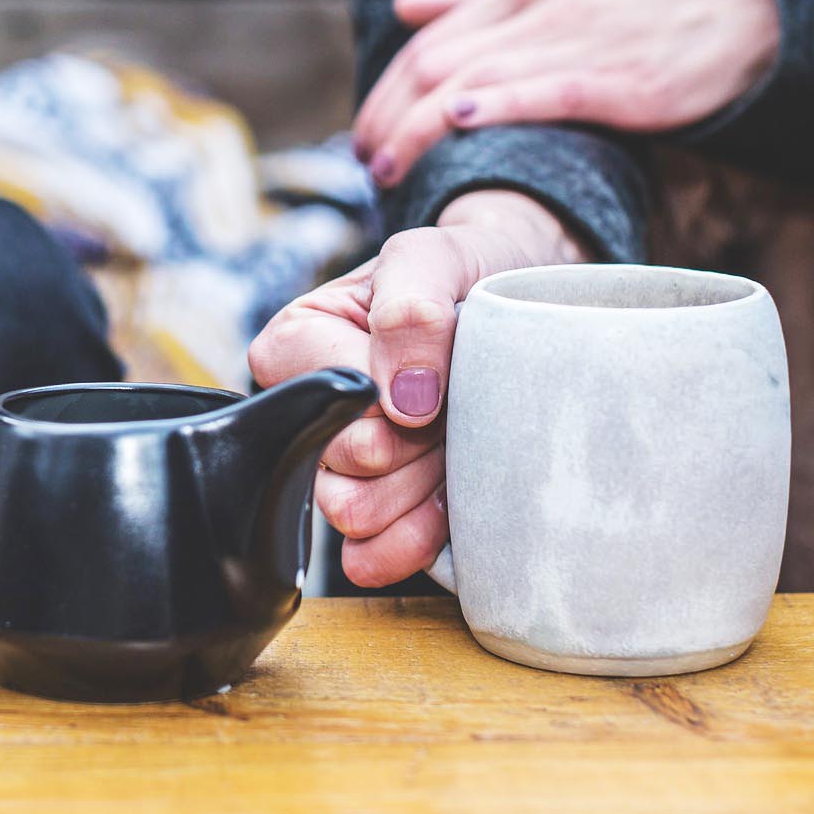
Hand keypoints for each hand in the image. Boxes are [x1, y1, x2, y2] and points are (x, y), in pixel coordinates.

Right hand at [247, 190, 586, 585]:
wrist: (517, 303)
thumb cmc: (463, 271)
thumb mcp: (434, 256)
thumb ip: (410, 308)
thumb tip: (404, 398)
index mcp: (296, 343)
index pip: (329, 400)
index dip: (392, 399)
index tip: (435, 375)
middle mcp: (305, 411)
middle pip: (345, 464)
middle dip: (416, 443)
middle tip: (454, 408)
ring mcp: (341, 468)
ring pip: (357, 514)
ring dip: (420, 487)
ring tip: (456, 445)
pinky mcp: (377, 514)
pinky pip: (371, 556)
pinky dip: (416, 540)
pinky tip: (449, 508)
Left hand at [353, 0, 779, 184]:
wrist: (753, 3)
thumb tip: (404, 7)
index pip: (427, 41)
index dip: (385, 90)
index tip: (363, 135)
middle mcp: (539, 9)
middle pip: (433, 62)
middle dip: (387, 117)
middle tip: (364, 163)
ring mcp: (577, 41)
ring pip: (471, 78)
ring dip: (418, 127)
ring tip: (389, 170)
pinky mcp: (618, 78)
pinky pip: (543, 89)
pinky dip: (494, 103)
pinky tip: (456, 123)